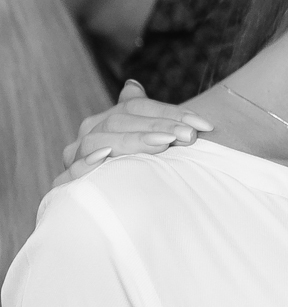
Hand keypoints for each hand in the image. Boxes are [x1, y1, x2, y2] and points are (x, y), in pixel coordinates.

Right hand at [56, 80, 212, 187]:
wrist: (113, 221)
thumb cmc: (140, 180)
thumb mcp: (147, 150)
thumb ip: (142, 116)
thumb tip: (132, 85)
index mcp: (106, 123)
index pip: (135, 106)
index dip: (169, 112)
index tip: (202, 125)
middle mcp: (88, 136)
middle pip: (119, 120)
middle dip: (158, 126)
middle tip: (189, 136)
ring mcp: (75, 157)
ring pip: (99, 140)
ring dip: (133, 141)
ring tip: (164, 144)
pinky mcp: (67, 184)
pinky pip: (75, 170)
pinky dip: (89, 163)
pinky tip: (108, 157)